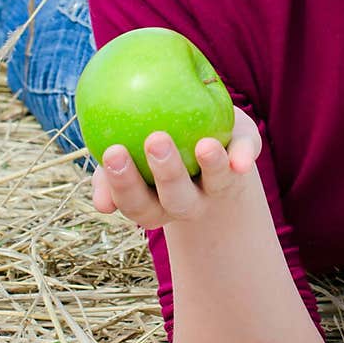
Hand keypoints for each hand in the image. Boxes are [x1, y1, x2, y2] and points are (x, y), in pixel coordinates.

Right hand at [91, 105, 261, 227]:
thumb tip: (100, 203)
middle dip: (166, 173)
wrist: (203, 140)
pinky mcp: (240, 167)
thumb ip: (109, 169)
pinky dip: (243, 158)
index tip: (112, 151)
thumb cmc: (153, 145)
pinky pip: (243, 159)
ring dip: (211, 165)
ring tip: (204, 145)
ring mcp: (215, 189)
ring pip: (214, 184)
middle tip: (155, 139)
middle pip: (175, 199)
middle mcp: (185, 202)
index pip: (135, 202)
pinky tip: (241, 159)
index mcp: (153, 202)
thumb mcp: (126, 153)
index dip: (121, 184)